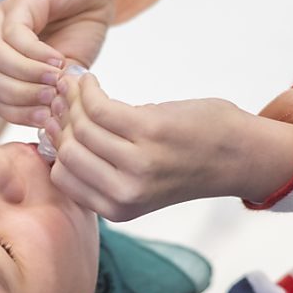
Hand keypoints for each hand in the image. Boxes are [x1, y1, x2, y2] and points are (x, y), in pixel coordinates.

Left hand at [0, 0, 116, 126]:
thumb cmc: (80, 33)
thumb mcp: (67, 76)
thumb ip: (54, 97)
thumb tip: (51, 132)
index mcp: (1, 65)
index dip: (18, 114)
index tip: (47, 120)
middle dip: (19, 96)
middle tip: (51, 100)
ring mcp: (1, 20)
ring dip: (24, 75)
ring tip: (55, 81)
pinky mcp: (19, 2)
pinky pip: (14, 35)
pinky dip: (35, 54)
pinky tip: (59, 60)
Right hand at [44, 72, 292, 220]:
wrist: (239, 156)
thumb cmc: (187, 163)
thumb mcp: (138, 184)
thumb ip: (100, 170)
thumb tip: (53, 132)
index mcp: (118, 208)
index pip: (61, 176)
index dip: (56, 145)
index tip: (60, 122)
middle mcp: (126, 192)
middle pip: (66, 149)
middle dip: (62, 120)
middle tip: (68, 100)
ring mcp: (138, 163)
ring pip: (79, 126)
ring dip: (75, 100)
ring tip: (81, 88)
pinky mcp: (150, 132)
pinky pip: (98, 106)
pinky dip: (89, 89)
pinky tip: (94, 83)